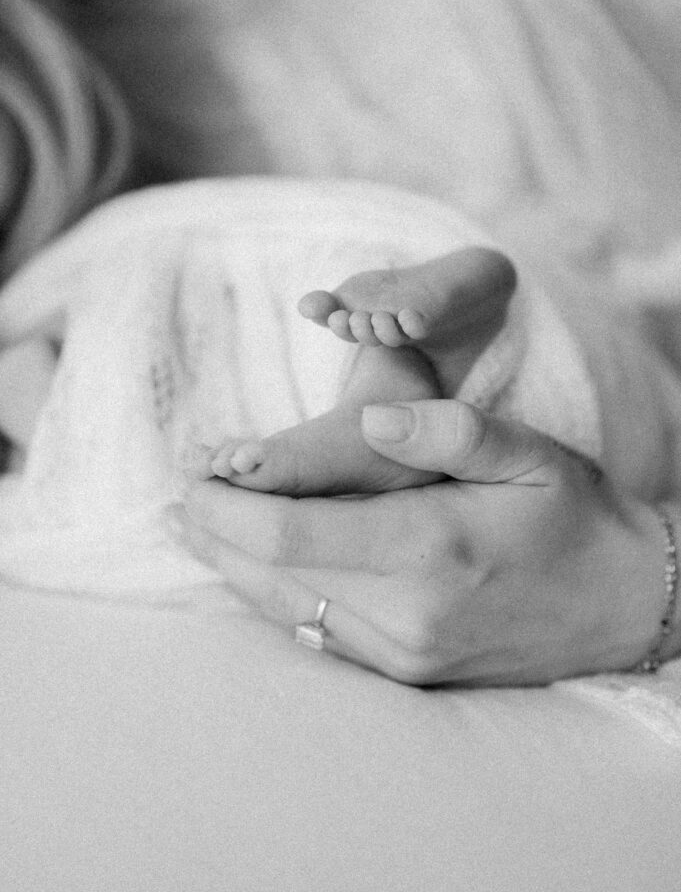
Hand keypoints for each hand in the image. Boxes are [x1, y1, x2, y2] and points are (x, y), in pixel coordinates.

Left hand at [184, 400, 673, 685]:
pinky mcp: (406, 672)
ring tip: (193, 524)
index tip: (195, 469)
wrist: (620, 606)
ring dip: (231, 565)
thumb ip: (446, 431)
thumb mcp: (528, 452)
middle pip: (273, 574)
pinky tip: (248, 568)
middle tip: (181, 491)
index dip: (228, 503)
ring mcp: (404, 652)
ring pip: (286, 610)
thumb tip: (368, 423)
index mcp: (432, 546)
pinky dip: (271, 597)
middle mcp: (408, 612)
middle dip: (215, 530)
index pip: (292, 530)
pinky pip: (317, 634)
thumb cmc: (573, 517)